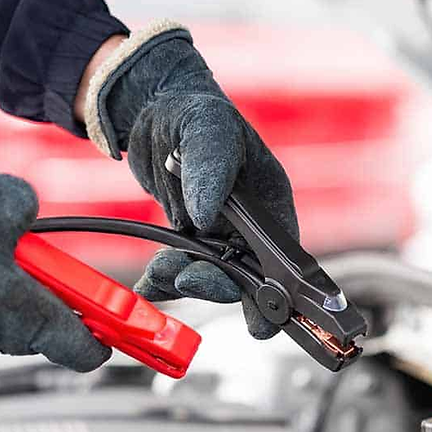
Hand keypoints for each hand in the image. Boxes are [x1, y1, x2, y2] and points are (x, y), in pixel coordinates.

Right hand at [0, 169, 110, 370]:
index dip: (105, 338)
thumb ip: (29, 207)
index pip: (84, 350)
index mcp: (28, 315)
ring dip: (2, 286)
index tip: (115, 327)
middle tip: (38, 259)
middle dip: (46, 292)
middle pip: (42, 325)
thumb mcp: (3, 198)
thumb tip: (25, 214)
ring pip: (0, 316)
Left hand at [81, 21, 298, 338]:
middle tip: (186, 279)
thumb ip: (211, 170)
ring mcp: (218, 234)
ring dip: (184, 280)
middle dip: (217, 285)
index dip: (277, 294)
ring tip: (159, 274)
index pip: (283, 257)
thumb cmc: (195, 111)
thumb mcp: (206, 130)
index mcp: (271, 201)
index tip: (262, 323)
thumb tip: (207, 217)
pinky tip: (148, 286)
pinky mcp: (188, 236)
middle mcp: (249, 225)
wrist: (154, 108)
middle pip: (244, 275)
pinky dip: (162, 282)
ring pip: (209, 276)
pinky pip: (179, 268)